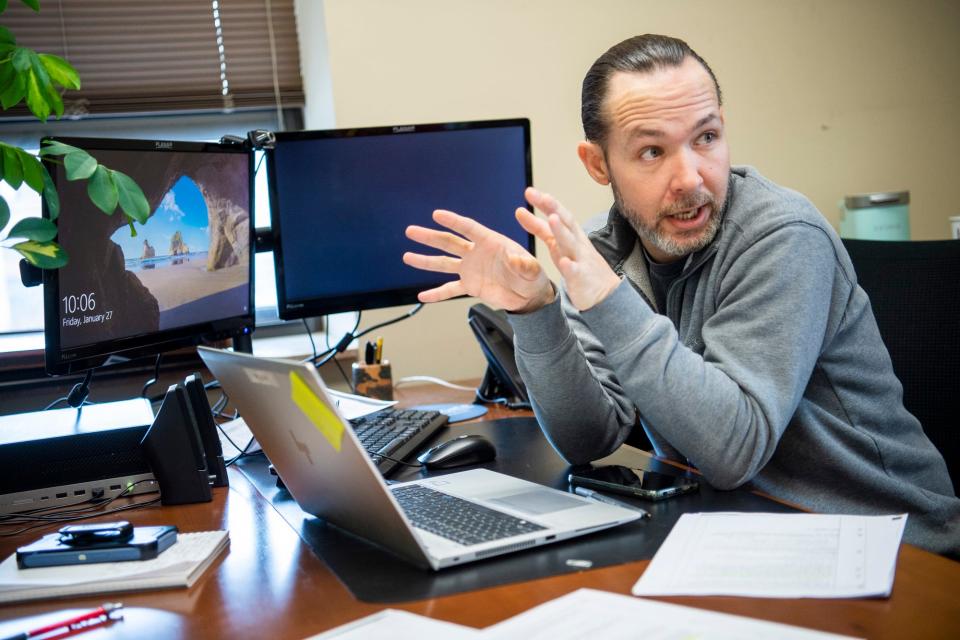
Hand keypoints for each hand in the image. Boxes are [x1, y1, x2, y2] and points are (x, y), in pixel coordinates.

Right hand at [403, 208, 554, 312]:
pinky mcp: (470, 285)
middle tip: (410, 231)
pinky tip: (421, 297)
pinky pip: (450, 289)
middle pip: (449, 242)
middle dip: (429, 237)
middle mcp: (476, 253)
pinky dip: (436, 294)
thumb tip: (516, 260)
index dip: (453, 222)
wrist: (529, 294)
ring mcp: (471, 269)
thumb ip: (524, 265)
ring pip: (443, 263)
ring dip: (425, 260)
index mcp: (491, 242)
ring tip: (406, 256)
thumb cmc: (533, 276)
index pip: (469, 228)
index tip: (437, 215)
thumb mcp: (532, 270)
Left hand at [519, 187, 620, 310]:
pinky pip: (576, 272)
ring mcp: (581, 260)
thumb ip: (541, 229)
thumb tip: (521, 211)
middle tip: (540, 196)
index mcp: (571, 235)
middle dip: (553, 208)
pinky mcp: (582, 278)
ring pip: (571, 243)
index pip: (558, 214)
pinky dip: (570, 266)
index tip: (529, 192)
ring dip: (562, 231)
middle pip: (566, 222)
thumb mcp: (558, 244)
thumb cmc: (580, 266)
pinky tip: (564, 262)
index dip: (545, 203)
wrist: (606, 294)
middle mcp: (577, 243)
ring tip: (552, 219)